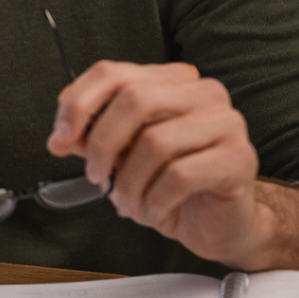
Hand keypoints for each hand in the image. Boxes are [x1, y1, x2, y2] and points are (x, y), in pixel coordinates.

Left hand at [46, 60, 262, 265]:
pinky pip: (180, 175)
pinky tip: (151, 211)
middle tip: (94, 175)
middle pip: (134, 99)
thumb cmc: (169, 183)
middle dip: (102, 142)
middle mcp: (202, 91)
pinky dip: (154, 199)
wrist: (219, 225)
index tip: (59, 139)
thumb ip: (92, 137)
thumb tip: (62, 135)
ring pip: (156, 141)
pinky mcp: (239, 158)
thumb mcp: (122, 155)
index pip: (112, 72)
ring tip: (127, 203)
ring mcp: (226, 122)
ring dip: (130, 182)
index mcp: (170, 79)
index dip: (78, 104)